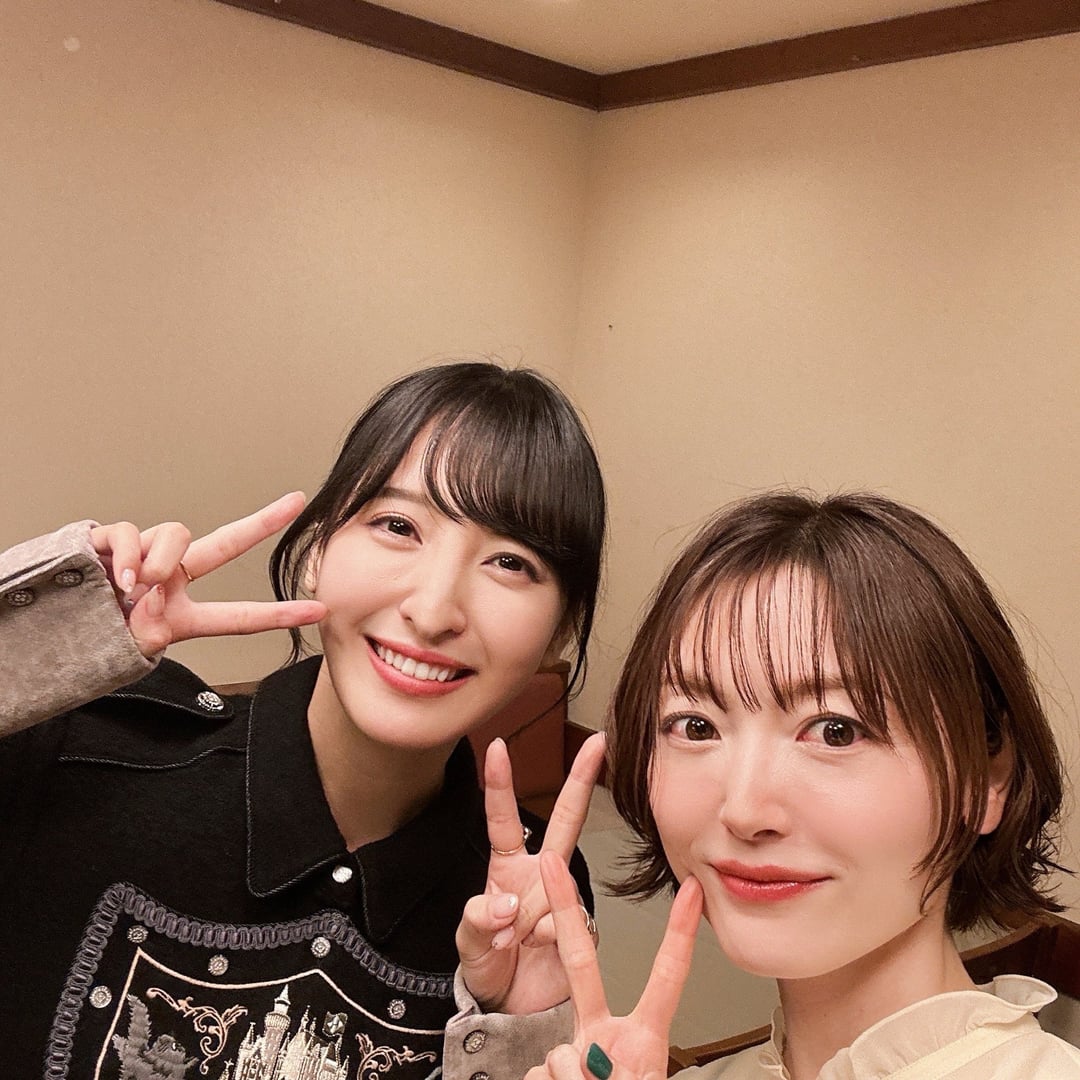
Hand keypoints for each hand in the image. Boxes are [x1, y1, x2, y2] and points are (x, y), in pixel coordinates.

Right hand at [89, 492, 325, 657]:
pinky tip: (119, 578)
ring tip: (138, 588)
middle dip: (262, 522)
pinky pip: (130, 533)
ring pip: (176, 534)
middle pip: (224, 544)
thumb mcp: (133, 649)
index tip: (321, 609)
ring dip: (161, 561)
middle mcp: (170, 579)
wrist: (46, 634)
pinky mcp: (110, 541)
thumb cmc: (92, 642)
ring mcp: (143, 557)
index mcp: (182, 614)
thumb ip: (151, 627)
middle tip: (296, 501)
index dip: (278, 614)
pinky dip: (127, 554)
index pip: (238, 616)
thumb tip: (152, 587)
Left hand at [456, 731, 605, 1013]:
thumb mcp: (468, 942)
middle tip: (595, 743)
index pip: (501, 819)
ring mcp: (563, 899)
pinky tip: (534, 953)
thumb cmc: (488, 967)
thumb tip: (507, 904)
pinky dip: (544, 941)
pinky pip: (567, 924)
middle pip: (565, 820)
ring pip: (564, 881)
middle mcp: (539, 875)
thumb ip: (479, 920)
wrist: (515, 1013)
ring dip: (530, 915)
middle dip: (581, 779)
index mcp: (506, 869)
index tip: (498, 747)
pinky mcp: (581, 927)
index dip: (500, 783)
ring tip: (511, 942)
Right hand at [525, 852, 702, 1079]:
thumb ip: (617, 1070)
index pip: (667, 980)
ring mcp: (572, 1055)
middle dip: (566, 910)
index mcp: (643, 1041)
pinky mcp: (542, 1073)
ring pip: (559, 1054)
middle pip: (582, 963)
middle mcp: (604, 1036)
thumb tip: (574, 1063)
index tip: (692, 891)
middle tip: (552, 862)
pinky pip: (539, 1074)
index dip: (680, 935)